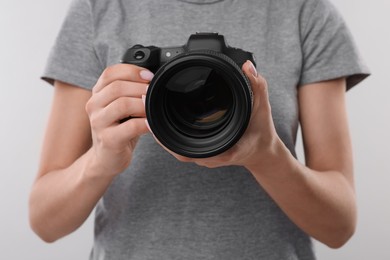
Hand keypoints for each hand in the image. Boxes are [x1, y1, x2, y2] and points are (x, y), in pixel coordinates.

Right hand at [85, 64, 152, 176]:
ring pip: (122, 104)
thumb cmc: (118, 129)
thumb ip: (129, 91)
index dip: (132, 71)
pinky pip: (130, 126)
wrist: (106, 159)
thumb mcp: (120, 107)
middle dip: (141, 88)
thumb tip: (152, 79)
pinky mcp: (108, 139)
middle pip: (117, 87)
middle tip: (154, 94)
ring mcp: (98, 123)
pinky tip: (151, 125)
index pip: (110, 73)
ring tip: (152, 109)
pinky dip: (145, 123)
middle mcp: (94, 105)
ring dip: (143, 105)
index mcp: (97, 93)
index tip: (149, 76)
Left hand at [149, 60, 280, 168]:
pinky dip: (169, 134)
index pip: (186, 150)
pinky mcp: (202, 150)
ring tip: (147, 110)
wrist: (263, 150)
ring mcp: (204, 155)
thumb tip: (248, 67)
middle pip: (175, 148)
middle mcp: (208, 155)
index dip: (166, 139)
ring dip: (161, 132)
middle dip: (157, 130)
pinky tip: (161, 119)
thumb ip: (257, 87)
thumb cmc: (261, 133)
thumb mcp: (262, 108)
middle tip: (144, 106)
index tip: (152, 121)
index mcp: (220, 150)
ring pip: (175, 147)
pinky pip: (181, 144)